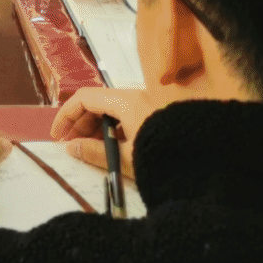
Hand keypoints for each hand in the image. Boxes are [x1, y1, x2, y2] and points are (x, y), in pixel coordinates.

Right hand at [51, 86, 165, 176]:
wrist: (205, 165)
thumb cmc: (160, 158)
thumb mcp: (124, 159)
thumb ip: (93, 152)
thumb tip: (70, 147)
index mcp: (125, 101)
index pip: (85, 98)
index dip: (66, 115)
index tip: (57, 136)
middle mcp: (136, 97)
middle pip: (98, 102)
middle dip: (80, 123)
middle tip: (72, 145)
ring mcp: (148, 105)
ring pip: (112, 110)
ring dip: (96, 127)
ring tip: (89, 149)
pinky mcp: (157, 116)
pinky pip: (127, 116)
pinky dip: (113, 129)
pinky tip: (112, 148)